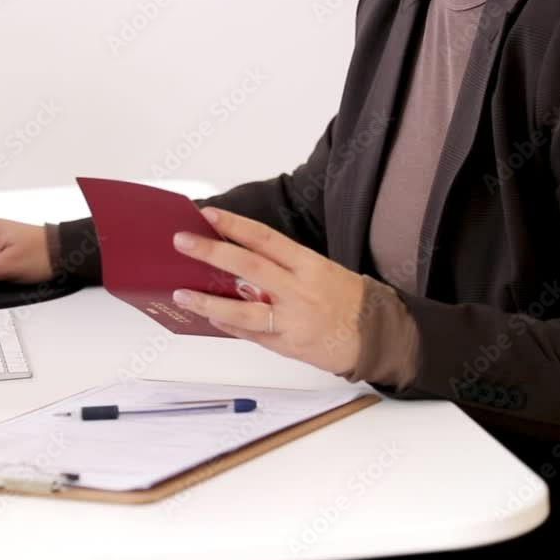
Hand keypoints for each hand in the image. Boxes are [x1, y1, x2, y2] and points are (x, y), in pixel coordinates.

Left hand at [171, 207, 365, 374]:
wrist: (376, 336)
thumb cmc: (349, 300)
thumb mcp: (322, 271)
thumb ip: (284, 268)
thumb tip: (241, 262)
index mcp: (309, 265)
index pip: (265, 238)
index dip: (234, 225)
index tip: (208, 214)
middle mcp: (299, 290)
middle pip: (249, 266)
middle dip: (212, 252)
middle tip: (183, 242)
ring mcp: (293, 320)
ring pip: (243, 310)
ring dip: (209, 302)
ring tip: (183, 294)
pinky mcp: (289, 345)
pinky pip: (252, 335)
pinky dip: (229, 326)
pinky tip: (211, 318)